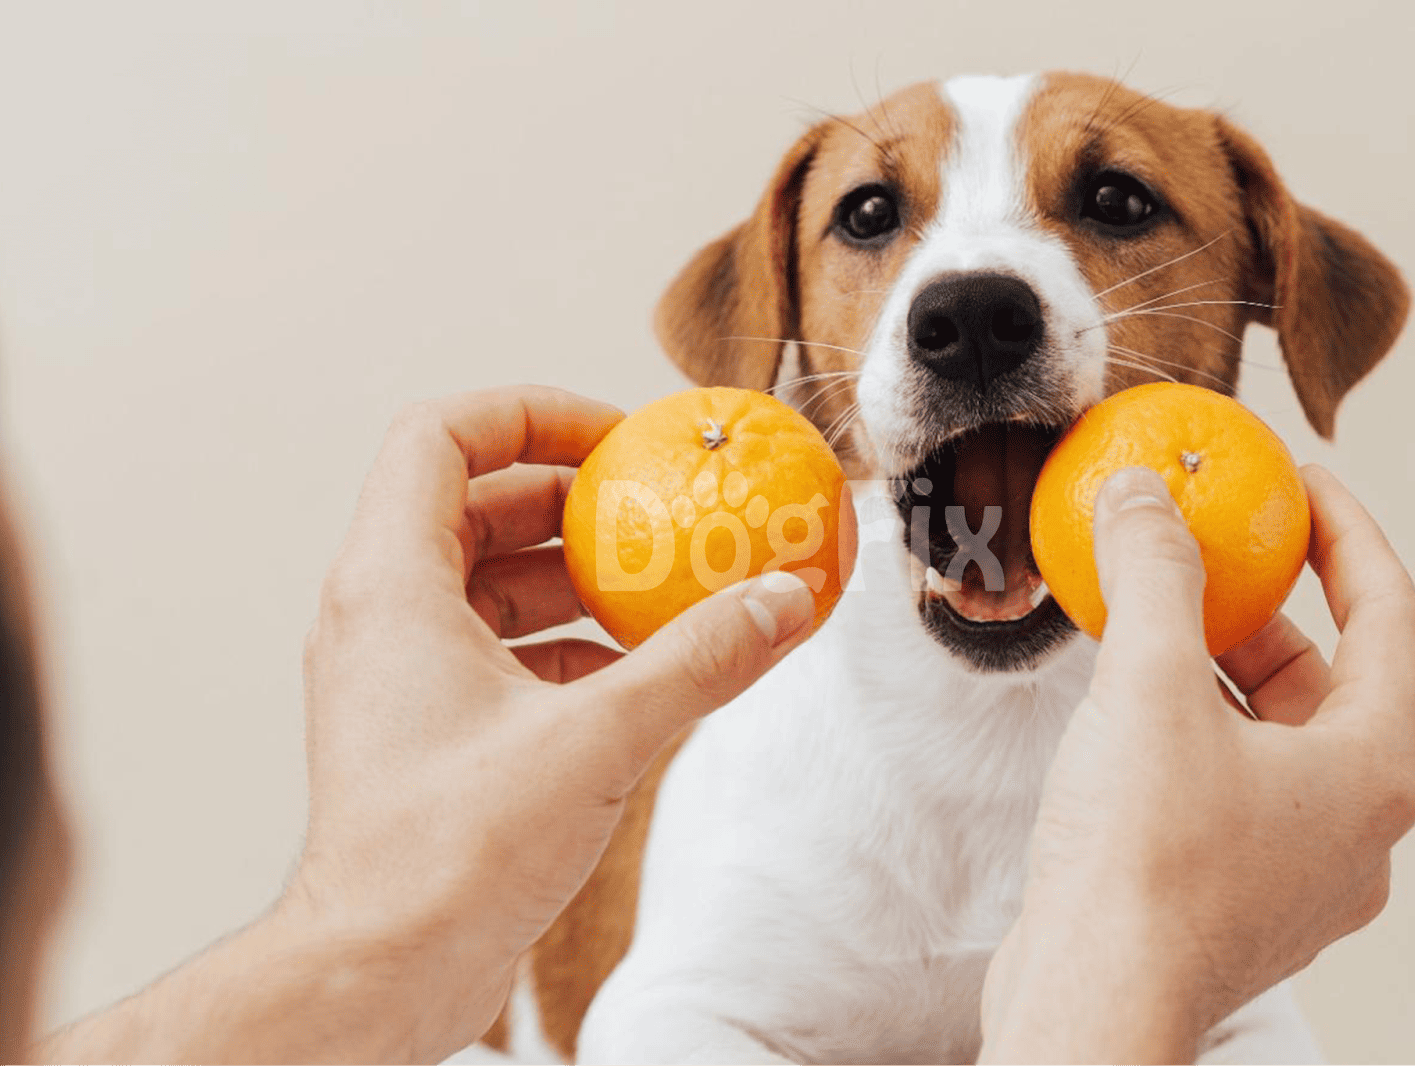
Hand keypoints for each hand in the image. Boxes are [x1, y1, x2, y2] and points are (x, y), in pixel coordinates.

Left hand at [287, 385, 852, 1059]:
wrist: (382, 972)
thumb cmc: (446, 858)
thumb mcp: (597, 740)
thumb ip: (698, 662)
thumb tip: (780, 604)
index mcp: (392, 585)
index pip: (440, 435)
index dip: (531, 413)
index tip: (616, 438)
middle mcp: (383, 615)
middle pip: (477, 503)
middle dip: (576, 499)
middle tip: (658, 508)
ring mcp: (402, 673)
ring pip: (492, 580)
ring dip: (580, 576)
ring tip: (665, 590)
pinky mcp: (431, 728)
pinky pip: (502, 650)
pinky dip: (571, 643)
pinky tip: (641, 674)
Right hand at [981, 464, 1414, 1063]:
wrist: (1091, 999)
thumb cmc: (1140, 864)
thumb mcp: (1149, 687)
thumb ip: (1155, 575)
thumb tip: (1143, 497)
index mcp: (1373, 770)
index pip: (1393, 616)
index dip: (1348, 534)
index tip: (1300, 483)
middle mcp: (1354, 826)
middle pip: (1332, 678)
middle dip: (1267, 605)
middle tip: (1210, 552)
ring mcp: (1297, 868)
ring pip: (1276, 736)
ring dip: (1220, 668)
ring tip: (1153, 620)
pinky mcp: (1235, 895)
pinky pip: (1231, 783)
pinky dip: (1191, 728)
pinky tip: (1124, 707)